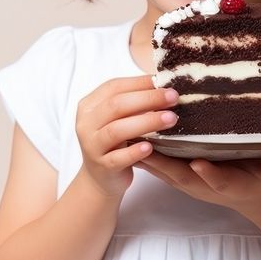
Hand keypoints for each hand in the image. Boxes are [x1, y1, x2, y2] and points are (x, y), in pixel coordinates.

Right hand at [75, 75, 178, 197]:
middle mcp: (87, 124)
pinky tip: (150, 147)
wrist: (100, 178)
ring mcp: (92, 146)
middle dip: (147, 99)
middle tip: (173, 97)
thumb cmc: (114, 142)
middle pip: (116, 106)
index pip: (114, 87)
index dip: (140, 83)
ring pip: (116, 131)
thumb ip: (133, 101)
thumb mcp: (119, 118)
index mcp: (90, 105)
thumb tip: (163, 83)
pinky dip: (134, 151)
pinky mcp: (102, 167)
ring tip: (171, 118)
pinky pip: (118, 158)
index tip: (165, 80)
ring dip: (146, 122)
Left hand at [136, 146, 260, 219]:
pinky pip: (164, 166)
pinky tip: (132, 137)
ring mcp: (195, 182)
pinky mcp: (186, 175)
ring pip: (168, 172)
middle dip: (164, 163)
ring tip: (131, 136)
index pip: (221, 181)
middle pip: (183, 177)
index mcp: (233, 185)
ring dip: (150, 157)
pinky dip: (149, 155)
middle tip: (147, 144)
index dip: (210, 175)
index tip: (199, 163)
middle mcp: (209, 186)